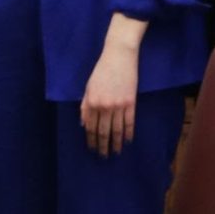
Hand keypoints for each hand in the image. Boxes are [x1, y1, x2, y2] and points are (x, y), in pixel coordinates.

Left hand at [81, 39, 140, 156]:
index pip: (90, 126)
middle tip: (103, 156)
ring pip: (117, 129)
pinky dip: (129, 133)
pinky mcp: (131, 102)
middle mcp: (104, 106)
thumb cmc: (101, 71)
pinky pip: (130, 122)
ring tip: (116, 153)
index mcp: (91, 102)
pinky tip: (128, 141)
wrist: (118, 57)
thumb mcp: (88, 87)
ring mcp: (118, 105)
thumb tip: (83, 124)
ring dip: (116, 143)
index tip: (92, 149)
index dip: (91, 139)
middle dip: (103, 145)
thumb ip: (85, 106)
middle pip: (103, 131)